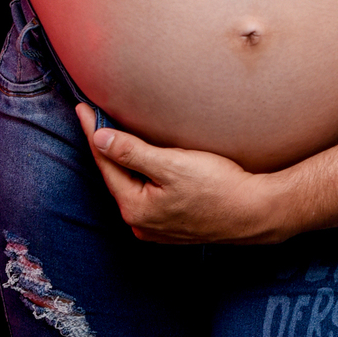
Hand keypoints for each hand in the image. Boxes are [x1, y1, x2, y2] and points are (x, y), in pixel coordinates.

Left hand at [74, 104, 286, 243]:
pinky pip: (147, 195)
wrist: (255, 212)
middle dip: (106, 148)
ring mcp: (156, 228)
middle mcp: (140, 223)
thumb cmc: (217, 186)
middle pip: (117, 177)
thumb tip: (99, 139)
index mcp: (135, 208)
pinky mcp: (173, 225)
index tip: (82, 108)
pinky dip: (141, 176)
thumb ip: (132, 153)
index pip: (106, 163)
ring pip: (132, 187)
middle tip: (96, 117)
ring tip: (116, 137)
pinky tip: (145, 163)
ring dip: (124, 162)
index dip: (93, 133)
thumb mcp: (172, 164)